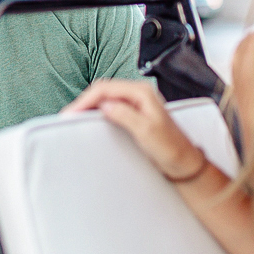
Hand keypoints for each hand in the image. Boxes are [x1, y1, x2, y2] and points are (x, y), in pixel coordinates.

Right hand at [63, 80, 203, 178]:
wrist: (185, 164)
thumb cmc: (172, 149)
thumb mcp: (147, 131)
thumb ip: (125, 115)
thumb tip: (105, 106)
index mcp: (142, 93)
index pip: (105, 89)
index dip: (85, 100)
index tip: (72, 113)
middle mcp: (139, 94)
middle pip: (103, 91)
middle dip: (84, 101)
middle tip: (68, 116)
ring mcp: (137, 104)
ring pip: (105, 98)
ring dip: (89, 106)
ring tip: (75, 118)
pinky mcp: (134, 115)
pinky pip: (110, 107)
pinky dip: (96, 112)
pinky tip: (90, 120)